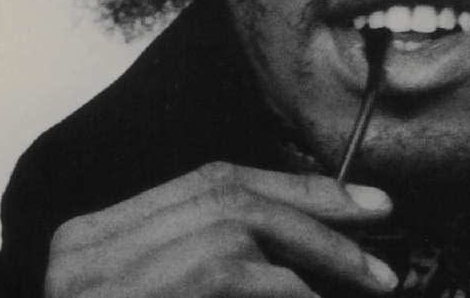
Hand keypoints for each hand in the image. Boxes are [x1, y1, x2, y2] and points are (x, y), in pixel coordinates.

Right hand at [44, 161, 398, 296]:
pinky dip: (287, 287)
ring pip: (235, 227)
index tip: (353, 197)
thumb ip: (205, 260)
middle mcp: (89, 250)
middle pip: (225, 194)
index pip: (207, 183)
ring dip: (314, 247)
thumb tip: (297, 247)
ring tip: (369, 276)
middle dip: (313, 203)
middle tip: (379, 216)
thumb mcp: (155, 291)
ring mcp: (103, 280)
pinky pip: (232, 276)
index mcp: (91, 238)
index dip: (288, 185)